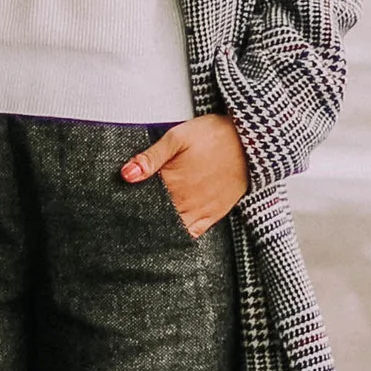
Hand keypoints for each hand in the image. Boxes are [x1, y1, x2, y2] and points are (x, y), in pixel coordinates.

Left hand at [121, 115, 248, 239]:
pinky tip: (170, 230)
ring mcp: (200, 211)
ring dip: (158, 226)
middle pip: (154, 217)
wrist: (250, 142)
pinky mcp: (213, 214)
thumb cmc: (213, 136)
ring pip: (171, 228)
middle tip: (128, 216)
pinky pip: (192, 233)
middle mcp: (184, 202)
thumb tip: (126, 175)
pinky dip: (179, 235)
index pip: (141, 201)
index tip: (120, 204)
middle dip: (141, 216)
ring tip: (146, 223)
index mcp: (171, 183)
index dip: (129, 203)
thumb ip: (150, 158)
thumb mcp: (178, 137)